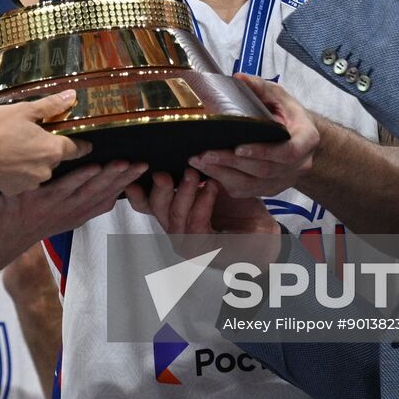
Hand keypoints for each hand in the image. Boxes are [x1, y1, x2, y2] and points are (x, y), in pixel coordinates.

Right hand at [0, 91, 89, 193]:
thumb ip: (50, 105)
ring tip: (14, 144)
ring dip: (31, 158)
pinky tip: (5, 158)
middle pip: (54, 157)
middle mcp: (46, 170)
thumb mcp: (22, 110)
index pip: (77, 148)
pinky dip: (17, 169)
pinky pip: (22, 178)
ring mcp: (30, 182)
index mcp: (52, 149)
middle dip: (46, 147)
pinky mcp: (13, 189)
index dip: (80, 143)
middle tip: (31, 133)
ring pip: (38, 168)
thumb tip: (71, 96)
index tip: (84, 141)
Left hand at [0, 160, 147, 252]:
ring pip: (83, 191)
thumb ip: (80, 206)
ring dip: (104, 177)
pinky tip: (88, 166)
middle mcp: (66, 213)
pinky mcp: (31, 201)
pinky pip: (57, 188)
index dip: (126, 184)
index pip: (106, 198)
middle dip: (122, 178)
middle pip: (100, 194)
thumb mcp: (58, 219)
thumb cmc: (25, 225)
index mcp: (74, 215)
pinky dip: (75, 178)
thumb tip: (104, 193)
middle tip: (141, 163)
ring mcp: (50, 208)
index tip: (144, 167)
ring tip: (121, 163)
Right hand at [126, 170, 279, 265]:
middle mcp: (174, 227)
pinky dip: (202, 205)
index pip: (145, 201)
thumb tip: (183, 147)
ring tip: (193, 174)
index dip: (136, 190)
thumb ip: (196, 171)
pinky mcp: (202, 251)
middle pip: (155, 208)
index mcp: (171, 210)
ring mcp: (185, 242)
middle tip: (164, 173)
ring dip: (184, 194)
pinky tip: (210, 189)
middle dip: (159, 189)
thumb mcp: (214, 181)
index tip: (135, 172)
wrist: (263, 231)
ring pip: (175, 218)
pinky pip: (196, 226)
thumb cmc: (237, 207)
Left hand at [186, 74, 319, 197]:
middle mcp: (299, 165)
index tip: (238, 148)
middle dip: (232, 163)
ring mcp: (285, 180)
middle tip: (205, 154)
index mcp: (306, 139)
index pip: (287, 152)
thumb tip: (238, 77)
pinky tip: (207, 172)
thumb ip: (260, 87)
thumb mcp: (278, 95)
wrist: (299, 136)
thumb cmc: (287, 113)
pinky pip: (247, 192)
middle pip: (264, 170)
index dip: (263, 152)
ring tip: (200, 162)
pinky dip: (225, 183)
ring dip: (224, 174)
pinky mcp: (270, 189)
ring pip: (253, 185)